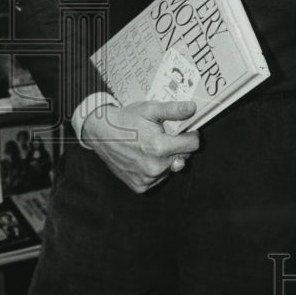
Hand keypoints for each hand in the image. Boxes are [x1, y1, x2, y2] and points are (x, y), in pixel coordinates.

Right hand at [81, 100, 199, 193]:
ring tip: (151, 147)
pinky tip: (145, 158)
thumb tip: (193, 108)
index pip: (193, 145)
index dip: (191, 135)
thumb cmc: (127, 120)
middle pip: (184, 157)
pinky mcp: (140, 186)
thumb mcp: (150, 109)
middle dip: (178, 147)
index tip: (184, 131)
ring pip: (171, 169)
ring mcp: (147, 179)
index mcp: (159, 147)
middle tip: (163, 137)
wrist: (101, 133)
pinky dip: (155, 169)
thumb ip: (174, 110)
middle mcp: (155, 167)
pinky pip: (158, 178)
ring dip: (167, 159)